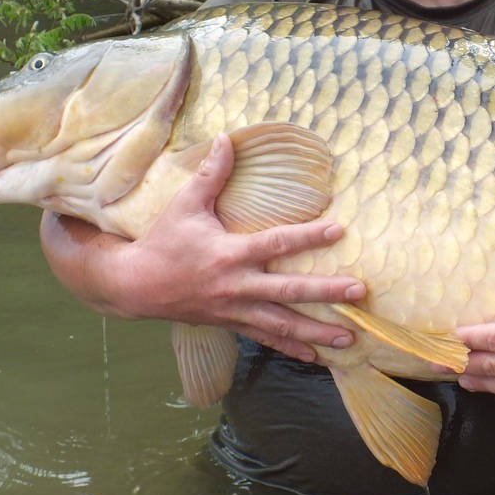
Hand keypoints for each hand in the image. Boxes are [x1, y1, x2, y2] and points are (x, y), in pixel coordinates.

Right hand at [40, 133, 364, 362]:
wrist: (135, 286)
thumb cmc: (163, 241)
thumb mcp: (185, 204)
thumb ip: (210, 173)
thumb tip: (227, 137)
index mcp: (229, 253)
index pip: (276, 243)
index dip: (308, 236)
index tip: (339, 230)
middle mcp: (237, 286)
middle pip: (289, 291)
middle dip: (326, 293)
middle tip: (359, 292)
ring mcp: (235, 309)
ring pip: (283, 324)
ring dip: (317, 332)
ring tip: (350, 338)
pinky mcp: (232, 324)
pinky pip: (267, 339)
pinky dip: (292, 348)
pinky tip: (317, 357)